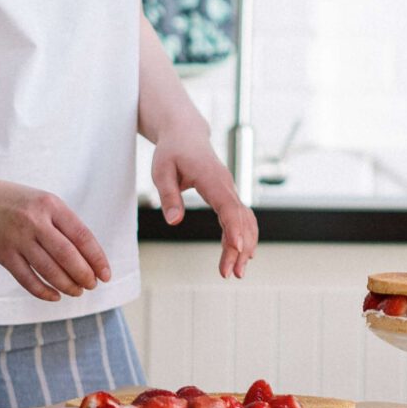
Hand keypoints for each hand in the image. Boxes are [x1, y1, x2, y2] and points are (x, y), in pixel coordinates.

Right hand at [0, 179, 112, 300]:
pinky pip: (27, 279)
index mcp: (51, 205)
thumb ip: (64, 224)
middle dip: (84, 275)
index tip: (105, 274)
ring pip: (49, 270)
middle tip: (92, 285)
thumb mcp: (44, 202)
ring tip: (77, 292)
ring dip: (67, 285)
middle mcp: (35, 221)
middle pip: (67, 255)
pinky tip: (55, 296)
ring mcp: (17, 238)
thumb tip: (89, 256)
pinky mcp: (3, 254)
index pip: (82, 236)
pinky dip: (43, 291)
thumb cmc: (17, 202)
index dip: (97, 258)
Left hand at [151, 142, 257, 278]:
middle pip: (241, 218)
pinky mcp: (227, 195)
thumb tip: (174, 222)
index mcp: (211, 178)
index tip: (237, 249)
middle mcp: (226, 185)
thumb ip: (169, 196)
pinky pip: (240, 217)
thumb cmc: (172, 151)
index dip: (234, 228)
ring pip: (245, 220)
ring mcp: (229, 190)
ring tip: (235, 271)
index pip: (228, 206)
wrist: (185, 133)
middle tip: (231, 274)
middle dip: (240, 247)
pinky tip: (240, 253)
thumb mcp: (161, 171)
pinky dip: (242, 235)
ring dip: (244, 245)